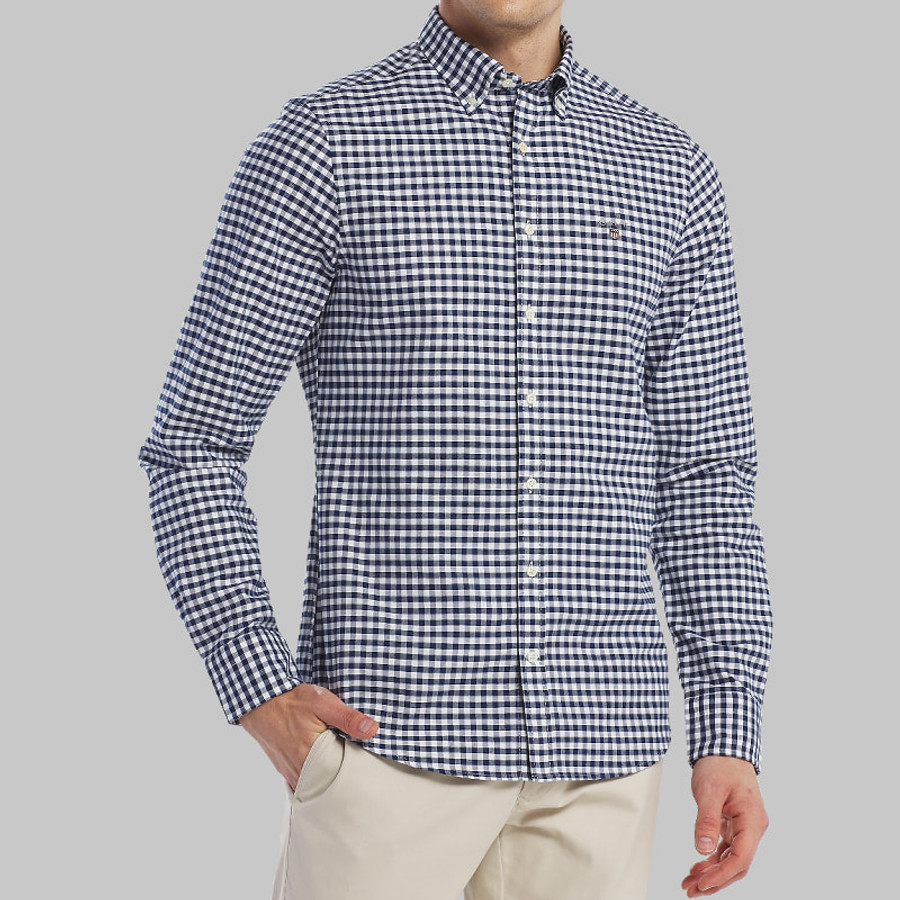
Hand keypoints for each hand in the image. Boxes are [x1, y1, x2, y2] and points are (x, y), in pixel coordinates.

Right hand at [238, 683, 378, 792]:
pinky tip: (325, 769)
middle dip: (342, 782)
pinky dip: (315, 777)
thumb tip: (372, 730)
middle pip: (327, 785)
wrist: (261, 701)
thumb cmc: (292, 701)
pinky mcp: (285, 768)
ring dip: (328, 780)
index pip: (339, 779)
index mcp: (310, 758)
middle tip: (360, 777)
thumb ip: (347, 718)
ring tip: (345, 773)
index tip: (367, 773)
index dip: (354, 777)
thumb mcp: (323, 703)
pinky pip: (304, 780)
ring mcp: (290, 771)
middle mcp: (298, 770)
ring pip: (314, 784)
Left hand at [682, 755, 768, 895]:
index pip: (741, 858)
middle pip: (737, 865)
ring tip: (689, 882)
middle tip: (691, 890)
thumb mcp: (709, 791)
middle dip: (715, 880)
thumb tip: (702, 849)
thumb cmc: (720, 764)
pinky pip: (725, 849)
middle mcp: (752, 827)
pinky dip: (711, 859)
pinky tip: (697, 866)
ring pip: (730, 859)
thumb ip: (707, 820)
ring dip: (711, 872)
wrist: (724, 747)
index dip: (721, 875)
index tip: (702, 884)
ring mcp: (744, 827)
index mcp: (752, 821)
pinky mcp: (734, 824)